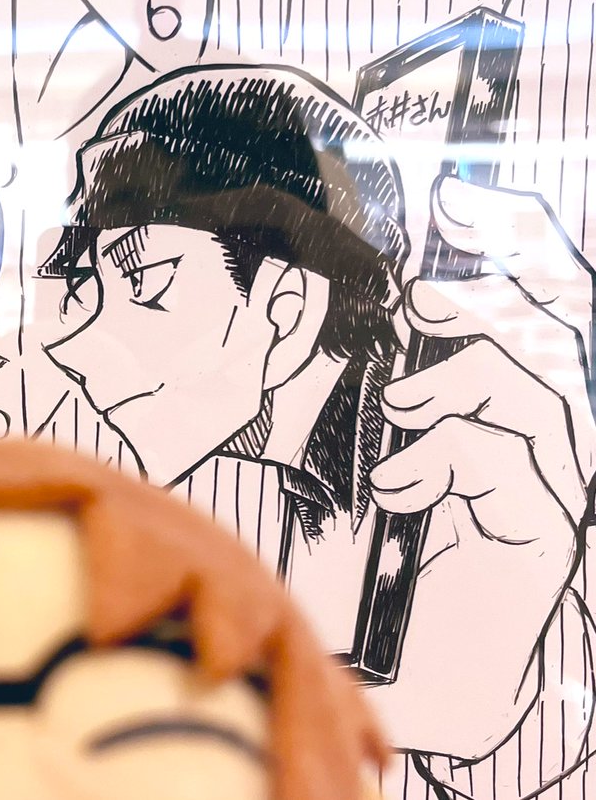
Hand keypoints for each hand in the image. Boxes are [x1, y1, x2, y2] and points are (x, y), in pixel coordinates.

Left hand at [366, 176, 592, 759]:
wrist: (408, 674)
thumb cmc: (376, 563)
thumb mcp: (355, 452)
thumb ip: (364, 394)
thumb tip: (324, 312)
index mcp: (491, 412)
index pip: (522, 312)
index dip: (514, 242)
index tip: (462, 197)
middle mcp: (532, 441)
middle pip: (543, 340)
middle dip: (491, 304)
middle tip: (426, 303)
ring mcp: (549, 488)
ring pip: (537, 397)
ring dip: (463, 388)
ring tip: (404, 407)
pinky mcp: (547, 538)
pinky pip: (516, 471)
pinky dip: (453, 464)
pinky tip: (405, 487)